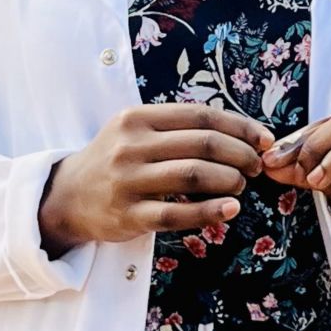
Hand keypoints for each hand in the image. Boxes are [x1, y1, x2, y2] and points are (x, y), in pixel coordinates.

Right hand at [37, 105, 275, 254]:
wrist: (67, 196)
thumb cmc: (114, 159)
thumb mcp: (135, 130)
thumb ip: (177, 127)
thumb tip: (237, 132)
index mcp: (138, 117)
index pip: (201, 115)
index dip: (239, 126)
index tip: (263, 138)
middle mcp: (132, 145)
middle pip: (203, 143)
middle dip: (240, 154)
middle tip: (255, 166)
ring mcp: (129, 180)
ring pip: (193, 174)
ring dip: (229, 179)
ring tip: (241, 185)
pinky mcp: (128, 215)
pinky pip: (177, 213)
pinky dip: (209, 211)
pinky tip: (229, 210)